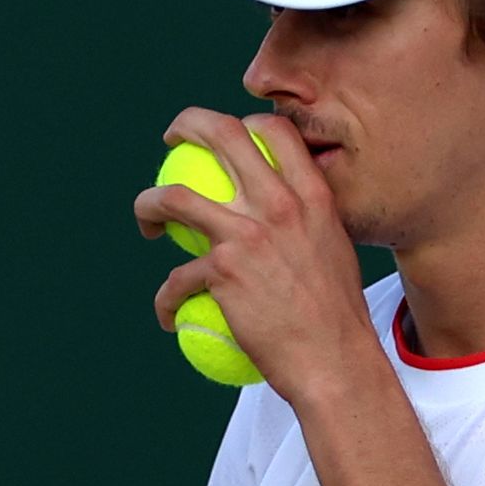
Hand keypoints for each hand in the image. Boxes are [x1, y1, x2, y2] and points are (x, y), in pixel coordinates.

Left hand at [133, 109, 377, 401]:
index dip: (243, 123)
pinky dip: (167, 300)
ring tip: (147, 222)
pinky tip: (169, 315)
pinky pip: (176, 279)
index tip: (224, 139)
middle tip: (172, 142)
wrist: (335, 362)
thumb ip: (307, 223)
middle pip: (220, 134)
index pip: (274, 130)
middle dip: (186, 125)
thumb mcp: (334, 251)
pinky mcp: (222, 271)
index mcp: (311, 195)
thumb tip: (280, 218)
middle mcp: (279, 203)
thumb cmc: (337, 318)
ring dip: (148, 205)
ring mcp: (247, 234)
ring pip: (173, 197)